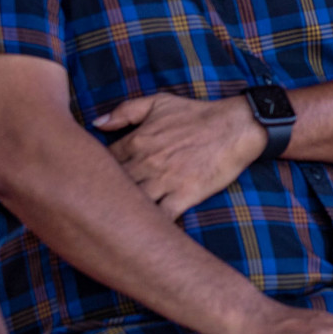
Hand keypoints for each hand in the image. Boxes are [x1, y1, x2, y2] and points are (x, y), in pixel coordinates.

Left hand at [100, 93, 266, 218]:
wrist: (237, 126)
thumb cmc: (198, 114)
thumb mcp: (159, 102)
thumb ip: (125, 110)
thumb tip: (96, 123)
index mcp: (136, 141)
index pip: (101, 162)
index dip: (95, 172)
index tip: (95, 180)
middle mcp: (145, 163)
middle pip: (110, 187)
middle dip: (101, 197)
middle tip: (96, 206)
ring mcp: (164, 181)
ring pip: (131, 204)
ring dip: (121, 214)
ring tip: (113, 224)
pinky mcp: (184, 195)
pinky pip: (160, 217)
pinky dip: (151, 226)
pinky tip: (143, 231)